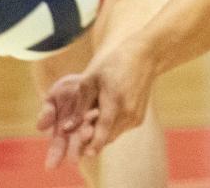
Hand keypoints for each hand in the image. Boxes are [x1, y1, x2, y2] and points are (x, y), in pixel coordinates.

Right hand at [36, 75, 99, 168]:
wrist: (90, 79)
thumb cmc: (67, 90)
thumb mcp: (54, 97)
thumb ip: (47, 111)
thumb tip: (40, 127)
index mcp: (63, 132)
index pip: (57, 147)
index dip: (55, 156)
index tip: (51, 166)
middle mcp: (79, 134)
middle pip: (76, 147)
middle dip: (75, 152)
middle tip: (73, 160)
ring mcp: (94, 128)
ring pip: (91, 136)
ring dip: (89, 136)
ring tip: (86, 133)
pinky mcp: (108, 120)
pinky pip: (104, 124)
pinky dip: (101, 122)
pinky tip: (96, 114)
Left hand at [38, 40, 156, 167]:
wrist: (142, 55)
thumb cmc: (112, 63)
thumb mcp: (90, 79)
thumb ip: (79, 106)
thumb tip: (67, 128)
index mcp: (115, 100)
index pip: (103, 131)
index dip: (93, 145)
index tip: (83, 155)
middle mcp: (129, 112)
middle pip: (107, 137)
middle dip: (92, 140)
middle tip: (76, 140)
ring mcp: (136, 116)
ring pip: (113, 134)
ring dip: (100, 133)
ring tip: (87, 125)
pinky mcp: (139, 118)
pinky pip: (120, 129)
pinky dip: (110, 127)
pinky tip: (102, 115)